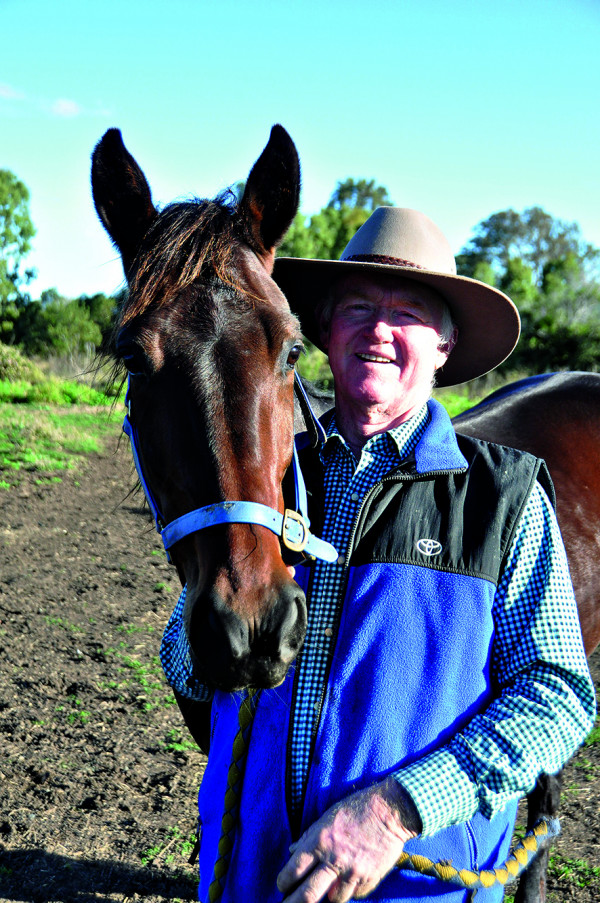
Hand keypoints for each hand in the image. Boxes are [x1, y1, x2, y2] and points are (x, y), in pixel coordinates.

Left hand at [276, 777, 420, 902]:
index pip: (293, 870)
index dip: (283, 882)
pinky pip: (355, 895)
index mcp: (320, 842)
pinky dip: (350, 890)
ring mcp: (353, 873)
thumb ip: (309, 836)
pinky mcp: (369, 880)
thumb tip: (292, 851)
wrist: (389, 811)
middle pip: (308, 895)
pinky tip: (351, 878)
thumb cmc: (357, 809)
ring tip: (328, 887)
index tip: (283, 886)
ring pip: (333, 900)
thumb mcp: (327, 816)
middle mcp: (334, 860)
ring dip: (329, 895)